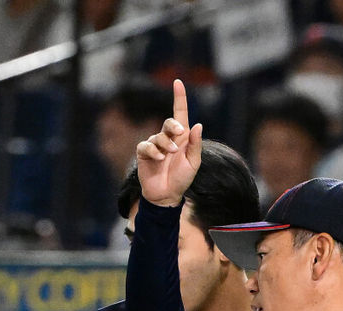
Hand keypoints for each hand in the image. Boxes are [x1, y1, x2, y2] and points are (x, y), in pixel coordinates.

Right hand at [135, 79, 202, 207]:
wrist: (166, 196)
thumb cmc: (181, 179)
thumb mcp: (193, 163)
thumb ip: (195, 144)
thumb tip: (197, 124)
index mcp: (182, 138)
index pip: (180, 113)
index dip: (179, 97)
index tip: (178, 82)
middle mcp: (168, 138)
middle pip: (169, 122)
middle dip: (173, 126)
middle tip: (179, 133)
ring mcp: (155, 145)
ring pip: (158, 136)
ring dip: (165, 144)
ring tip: (168, 155)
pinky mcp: (144, 153)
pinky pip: (146, 146)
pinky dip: (153, 151)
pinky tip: (159, 159)